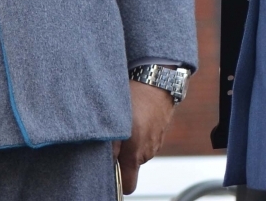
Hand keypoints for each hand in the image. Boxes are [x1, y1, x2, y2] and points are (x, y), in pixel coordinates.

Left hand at [114, 80, 176, 194]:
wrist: (157, 79)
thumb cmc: (134, 98)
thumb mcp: (114, 122)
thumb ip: (109, 148)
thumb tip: (105, 165)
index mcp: (136, 153)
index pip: (128, 185)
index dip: (118, 182)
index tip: (109, 170)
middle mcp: (148, 151)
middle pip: (131, 166)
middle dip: (121, 156)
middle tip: (114, 137)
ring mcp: (156, 141)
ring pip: (138, 151)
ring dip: (130, 142)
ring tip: (125, 122)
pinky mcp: (160, 131)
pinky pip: (146, 139)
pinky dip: (139, 132)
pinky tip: (135, 116)